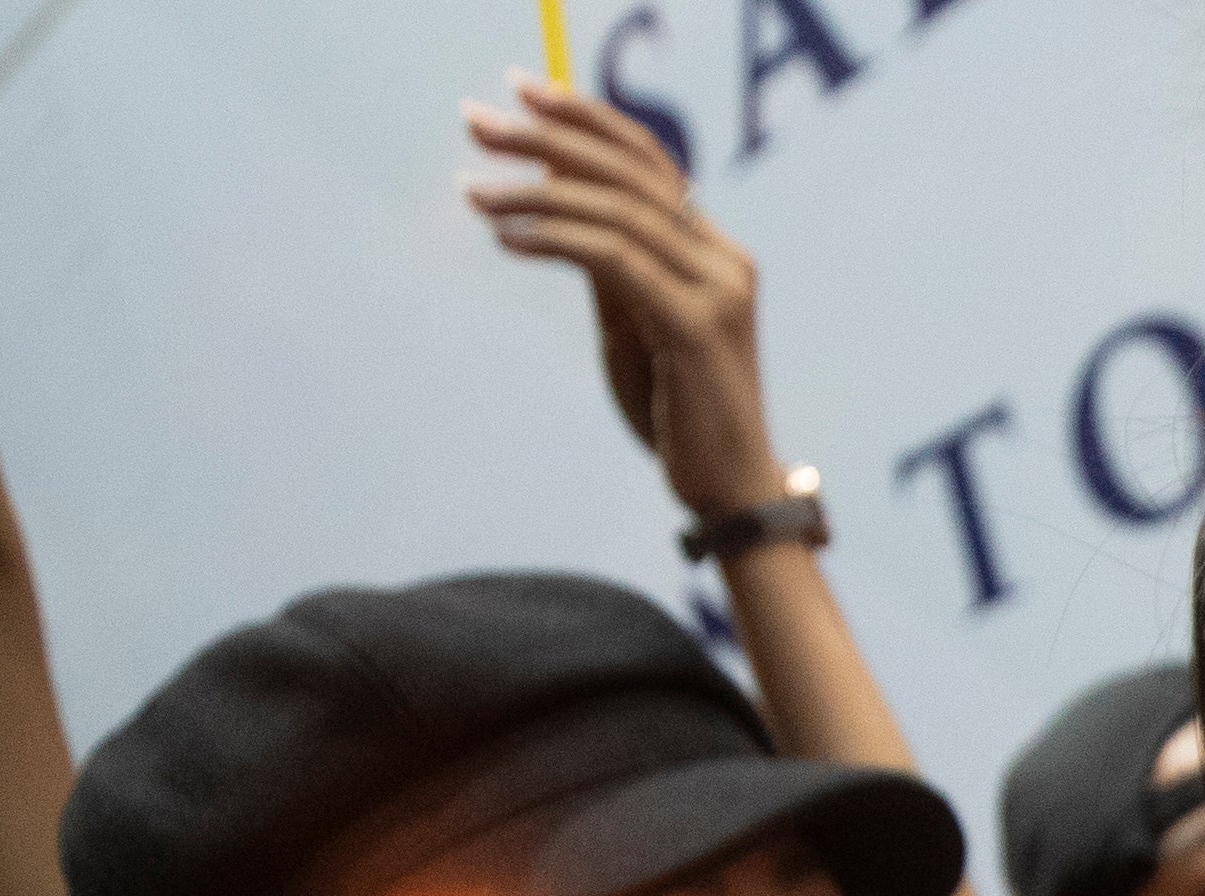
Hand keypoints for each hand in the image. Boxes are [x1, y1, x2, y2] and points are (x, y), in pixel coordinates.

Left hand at [465, 79, 787, 519]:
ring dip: (536, 192)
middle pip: (631, 172)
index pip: (650, 161)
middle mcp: (726, 260)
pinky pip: (617, 262)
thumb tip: (553, 198)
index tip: (520, 91)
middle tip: (475, 123)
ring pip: (619, 212)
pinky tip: (508, 236)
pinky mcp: (697, 330)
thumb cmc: (680, 416)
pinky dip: (557, 240)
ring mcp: (719, 292)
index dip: (587, 117)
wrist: (729, 494)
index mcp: (716, 252)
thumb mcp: (634, 328)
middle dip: (546, 138)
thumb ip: (609, 264)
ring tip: (474, 190)